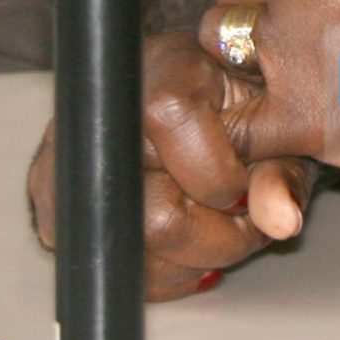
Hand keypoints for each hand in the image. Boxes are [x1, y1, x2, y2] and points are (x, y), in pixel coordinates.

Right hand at [26, 32, 315, 299]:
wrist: (196, 108)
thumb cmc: (243, 114)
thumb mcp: (278, 131)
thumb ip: (282, 173)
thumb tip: (280, 220)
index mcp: (164, 68)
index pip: (169, 117)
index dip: (216, 174)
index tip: (241, 184)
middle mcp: (103, 111)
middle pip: (156, 217)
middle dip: (218, 238)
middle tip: (241, 219)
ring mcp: (68, 162)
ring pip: (135, 258)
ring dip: (192, 258)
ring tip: (215, 224)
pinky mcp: (57, 208)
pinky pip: (115, 271)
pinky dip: (162, 270)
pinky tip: (183, 235)